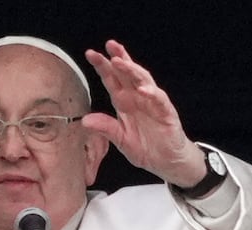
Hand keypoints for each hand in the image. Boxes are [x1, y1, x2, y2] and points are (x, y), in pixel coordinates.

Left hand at [84, 40, 205, 186]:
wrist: (167, 162)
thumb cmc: (145, 147)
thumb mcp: (121, 140)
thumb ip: (106, 128)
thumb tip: (84, 120)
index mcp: (124, 102)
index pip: (112, 80)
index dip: (103, 66)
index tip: (91, 53)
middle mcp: (138, 98)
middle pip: (127, 73)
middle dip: (119, 58)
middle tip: (109, 46)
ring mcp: (153, 103)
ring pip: (143, 80)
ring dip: (132, 70)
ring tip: (120, 61)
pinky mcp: (166, 112)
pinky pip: (159, 100)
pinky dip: (151, 93)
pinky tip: (142, 89)